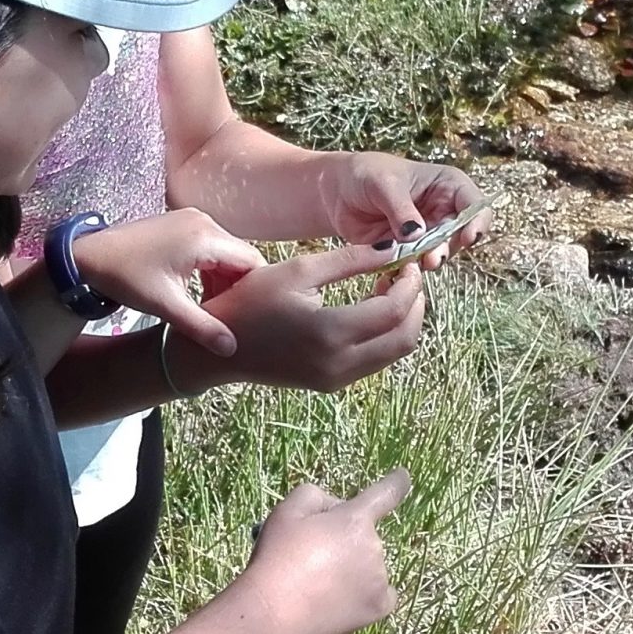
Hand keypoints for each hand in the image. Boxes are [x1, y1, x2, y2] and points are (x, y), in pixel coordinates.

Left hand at [70, 208, 263, 357]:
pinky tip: (198, 292)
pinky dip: (210, 269)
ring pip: (226, 253)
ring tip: (212, 308)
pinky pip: (210, 247)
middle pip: (240, 257)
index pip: (251, 262)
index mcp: (205, 237)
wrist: (87, 256)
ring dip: (223, 280)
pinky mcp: (182, 224)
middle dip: (238, 287)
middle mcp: (204, 222)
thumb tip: (231, 349)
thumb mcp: (165, 306)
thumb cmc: (125, 277)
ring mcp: (192, 220)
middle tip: (229, 315)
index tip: (245, 315)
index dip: (254, 291)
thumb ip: (201, 327)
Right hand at [176, 243, 426, 393]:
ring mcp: (337, 379)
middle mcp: (339, 363)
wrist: (217, 351)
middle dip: (416, 303)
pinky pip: (375, 360)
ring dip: (403, 320)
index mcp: (330, 332)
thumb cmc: (250, 302)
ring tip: (390, 287)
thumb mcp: (298, 271)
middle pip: (405, 337)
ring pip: (394, 352)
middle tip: (407, 274)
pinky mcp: (332, 384)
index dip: (410, 283)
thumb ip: (350, 260)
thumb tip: (393, 249)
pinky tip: (373, 308)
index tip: (408, 259)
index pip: (394, 310)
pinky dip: (385, 335)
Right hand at [232, 468, 411, 633]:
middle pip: (363, 536)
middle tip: (309, 556)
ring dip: (351, 568)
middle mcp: (375, 546)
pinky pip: (381, 593)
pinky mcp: (379, 607)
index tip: (403, 476)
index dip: (395, 482)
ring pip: (369, 565)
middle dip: (341, 539)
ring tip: (316, 582)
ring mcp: (380, 578)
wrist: (276, 612)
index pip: (385, 493)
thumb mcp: (287, 510)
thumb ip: (315, 495)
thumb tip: (334, 507)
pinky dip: (365, 593)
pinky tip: (342, 598)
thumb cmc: (279, 557)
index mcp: (355, 518)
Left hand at [324, 156, 488, 267]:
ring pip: (440, 253)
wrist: (336, 191)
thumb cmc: (364, 174)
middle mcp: (442, 211)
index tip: (468, 238)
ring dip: (430, 261)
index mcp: (446, 186)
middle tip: (432, 259)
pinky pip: (416, 265)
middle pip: (460, 235)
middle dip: (449, 249)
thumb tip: (417, 234)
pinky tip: (398, 271)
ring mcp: (427, 234)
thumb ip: (401, 208)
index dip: (478, 221)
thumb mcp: (383, 183)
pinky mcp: (409, 252)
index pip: (474, 203)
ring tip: (415, 264)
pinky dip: (410, 270)